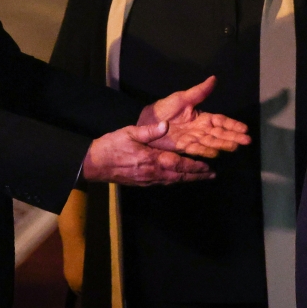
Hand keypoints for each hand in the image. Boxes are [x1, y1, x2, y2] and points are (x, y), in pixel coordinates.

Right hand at [81, 121, 213, 185]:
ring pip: (172, 181)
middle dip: (196, 176)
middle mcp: (152, 172)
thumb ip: (148, 130)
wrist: (94, 164)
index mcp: (151, 159)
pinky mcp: (141, 183)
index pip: (178, 164)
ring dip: (187, 179)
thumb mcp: (129, 132)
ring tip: (201, 177)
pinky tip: (178, 178)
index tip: (208, 167)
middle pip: (179, 176)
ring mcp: (147, 180)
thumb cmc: (111, 146)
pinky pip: (163, 182)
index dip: (194, 166)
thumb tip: (165, 125)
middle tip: (211, 175)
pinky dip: (174, 180)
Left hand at [138, 76, 251, 158]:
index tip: (245, 129)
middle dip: (233, 137)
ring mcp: (192, 139)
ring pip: (210, 142)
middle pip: (219, 133)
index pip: (220, 121)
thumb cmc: (164, 109)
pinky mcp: (182, 148)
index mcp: (201, 117)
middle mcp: (200, 130)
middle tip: (246, 141)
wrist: (146, 121)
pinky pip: (195, 149)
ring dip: (223, 145)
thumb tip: (214, 78)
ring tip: (235, 147)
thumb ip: (199, 91)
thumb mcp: (182, 98)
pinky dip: (205, 151)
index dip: (232, 125)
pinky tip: (215, 154)